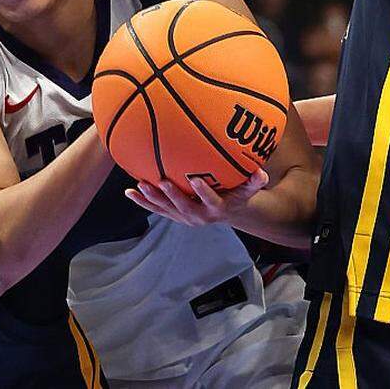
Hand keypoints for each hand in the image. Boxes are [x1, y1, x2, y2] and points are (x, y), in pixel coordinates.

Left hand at [124, 170, 268, 226]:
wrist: (225, 212)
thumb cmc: (235, 195)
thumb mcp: (247, 190)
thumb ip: (254, 182)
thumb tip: (261, 172)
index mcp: (216, 209)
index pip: (210, 201)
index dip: (203, 192)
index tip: (196, 179)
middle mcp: (198, 216)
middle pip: (183, 207)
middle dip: (172, 195)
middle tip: (161, 181)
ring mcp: (184, 217)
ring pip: (166, 209)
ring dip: (152, 198)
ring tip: (139, 185)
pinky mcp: (173, 215)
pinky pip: (156, 208)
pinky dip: (143, 201)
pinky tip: (129, 191)